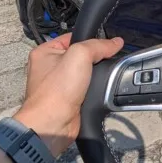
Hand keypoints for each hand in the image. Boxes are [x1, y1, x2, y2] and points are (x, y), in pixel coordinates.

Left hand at [14, 33, 123, 156]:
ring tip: (103, 77)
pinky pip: (86, 89)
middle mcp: (49, 68)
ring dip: (95, 77)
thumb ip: (98, 46)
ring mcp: (58, 85)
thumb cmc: (56, 90)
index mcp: (45, 52)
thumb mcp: (79, 56)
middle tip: (106, 61)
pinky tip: (99, 90)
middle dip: (94, 60)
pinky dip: (94, 90)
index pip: (72, 38)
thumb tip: (116, 42)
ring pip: (85, 74)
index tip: (106, 44)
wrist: (53, 124)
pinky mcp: (68, 99)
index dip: (89, 40)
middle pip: (80, 56)